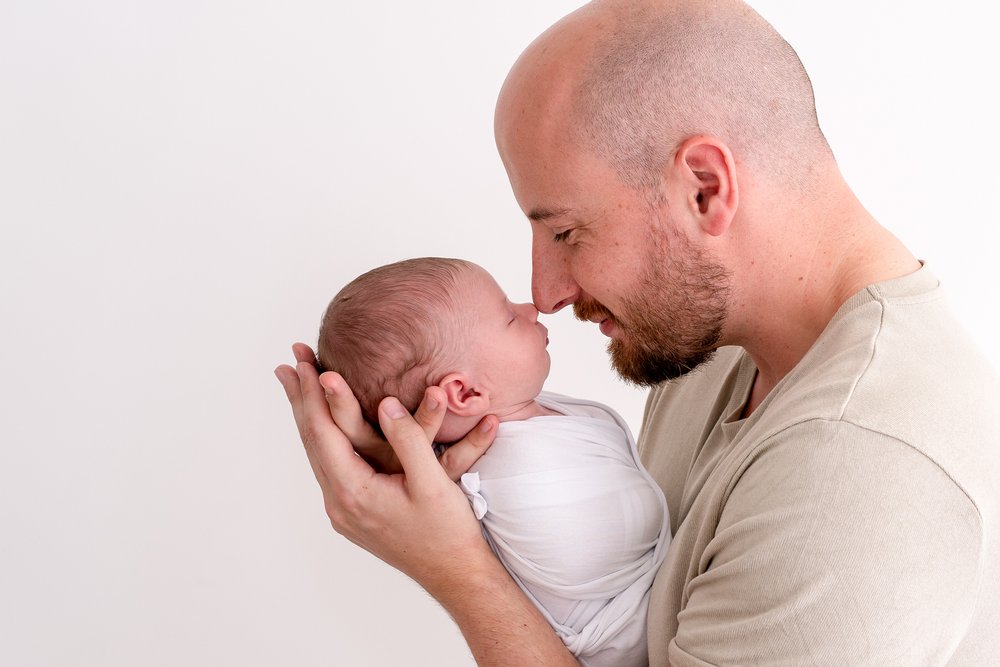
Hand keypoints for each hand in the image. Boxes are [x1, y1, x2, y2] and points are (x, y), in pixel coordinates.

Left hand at [274, 345, 498, 584]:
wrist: (455, 574)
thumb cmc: (447, 531)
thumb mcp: (434, 482)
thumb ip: (409, 440)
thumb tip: (385, 404)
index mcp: (354, 493)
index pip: (323, 433)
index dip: (314, 395)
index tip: (304, 363)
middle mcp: (340, 503)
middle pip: (312, 441)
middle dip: (301, 399)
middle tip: (290, 362)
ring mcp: (344, 510)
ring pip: (318, 453)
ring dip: (309, 417)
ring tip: (296, 386)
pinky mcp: (354, 512)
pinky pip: (330, 465)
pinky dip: (324, 436)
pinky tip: (324, 424)